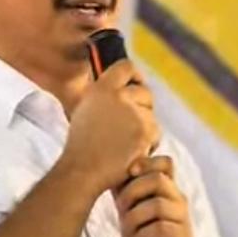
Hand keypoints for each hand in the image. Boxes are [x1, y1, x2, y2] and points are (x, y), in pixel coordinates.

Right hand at [63, 60, 159, 192]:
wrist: (83, 170)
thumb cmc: (81, 145)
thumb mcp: (84, 109)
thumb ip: (104, 95)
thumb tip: (122, 85)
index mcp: (102, 88)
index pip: (127, 66)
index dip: (135, 75)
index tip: (136, 84)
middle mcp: (119, 97)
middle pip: (145, 92)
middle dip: (143, 107)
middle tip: (131, 124)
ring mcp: (134, 114)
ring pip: (151, 115)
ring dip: (144, 128)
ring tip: (126, 143)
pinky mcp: (145, 132)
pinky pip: (156, 133)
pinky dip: (148, 144)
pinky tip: (132, 153)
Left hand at [114, 155, 206, 236]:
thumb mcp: (133, 214)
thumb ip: (126, 195)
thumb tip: (106, 174)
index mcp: (167, 190)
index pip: (165, 163)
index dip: (146, 162)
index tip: (129, 172)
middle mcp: (178, 199)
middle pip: (159, 179)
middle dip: (132, 191)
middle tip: (120, 207)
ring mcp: (182, 217)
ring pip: (157, 204)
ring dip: (134, 216)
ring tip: (127, 228)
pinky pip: (160, 228)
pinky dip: (142, 235)